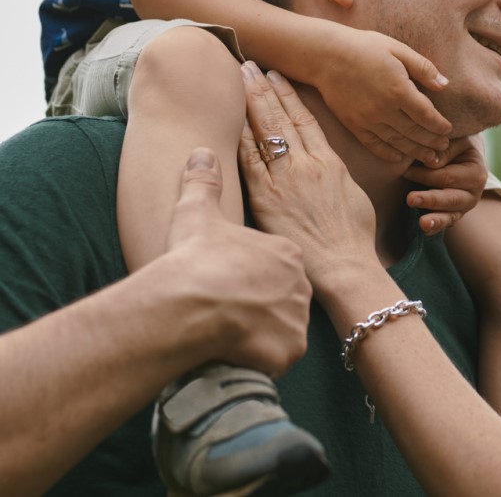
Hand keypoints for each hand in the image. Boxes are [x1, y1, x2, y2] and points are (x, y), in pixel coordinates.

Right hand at [165, 147, 310, 376]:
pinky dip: (261, 359)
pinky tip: (237, 351)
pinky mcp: (289, 350)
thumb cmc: (194, 259)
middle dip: (260, 307)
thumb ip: (203, 183)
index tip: (230, 285)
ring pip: (282, 329)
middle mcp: (300, 283)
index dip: (252, 279)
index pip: (278, 268)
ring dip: (261, 334)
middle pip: (284, 299)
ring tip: (229, 332)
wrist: (189, 304)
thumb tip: (201, 152)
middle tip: (228, 311)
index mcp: (286, 252)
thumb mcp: (197, 213)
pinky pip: (279, 358)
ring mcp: (297, 318)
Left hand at [239, 62, 378, 293]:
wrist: (345, 266)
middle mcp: (308, 163)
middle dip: (265, 88)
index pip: (306, 119)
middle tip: (251, 65)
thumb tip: (330, 169)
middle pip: (282, 117)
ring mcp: (286, 178)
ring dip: (251, 102)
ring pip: (266, 130)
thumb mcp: (353, 198)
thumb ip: (337, 177)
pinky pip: (251, 160)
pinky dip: (241, 136)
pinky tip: (231, 118)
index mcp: (331, 162)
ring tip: (239, 79)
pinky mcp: (267, 197)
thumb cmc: (353, 239)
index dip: (290, 95)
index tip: (278, 77)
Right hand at [315, 26, 452, 165]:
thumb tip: (445, 84)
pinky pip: (374, 145)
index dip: (440, 126)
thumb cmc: (364, 47)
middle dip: (432, 142)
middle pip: (415, 132)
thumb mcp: (398, 49)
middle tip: (444, 148)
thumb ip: (423, 68)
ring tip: (429, 158)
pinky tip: (399, 158)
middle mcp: (384, 109)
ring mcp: (367, 119)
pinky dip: (388, 154)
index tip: (449, 130)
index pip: (427, 115)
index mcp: (399, 90)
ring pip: (397, 142)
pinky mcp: (353, 124)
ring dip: (415, 152)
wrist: (325, 54)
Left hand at [404, 135, 487, 234]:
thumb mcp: (455, 140)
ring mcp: (464, 207)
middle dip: (430, 200)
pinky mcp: (455, 215)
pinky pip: (446, 223)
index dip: (425, 174)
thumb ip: (444, 150)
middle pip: (450, 198)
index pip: (447, 176)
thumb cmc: (456, 145)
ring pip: (450, 216)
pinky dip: (436, 227)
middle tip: (410, 199)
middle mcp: (474, 193)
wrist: (464, 155)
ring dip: (435, 220)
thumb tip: (430, 162)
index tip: (404, 170)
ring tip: (423, 224)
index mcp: (476, 173)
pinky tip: (425, 230)